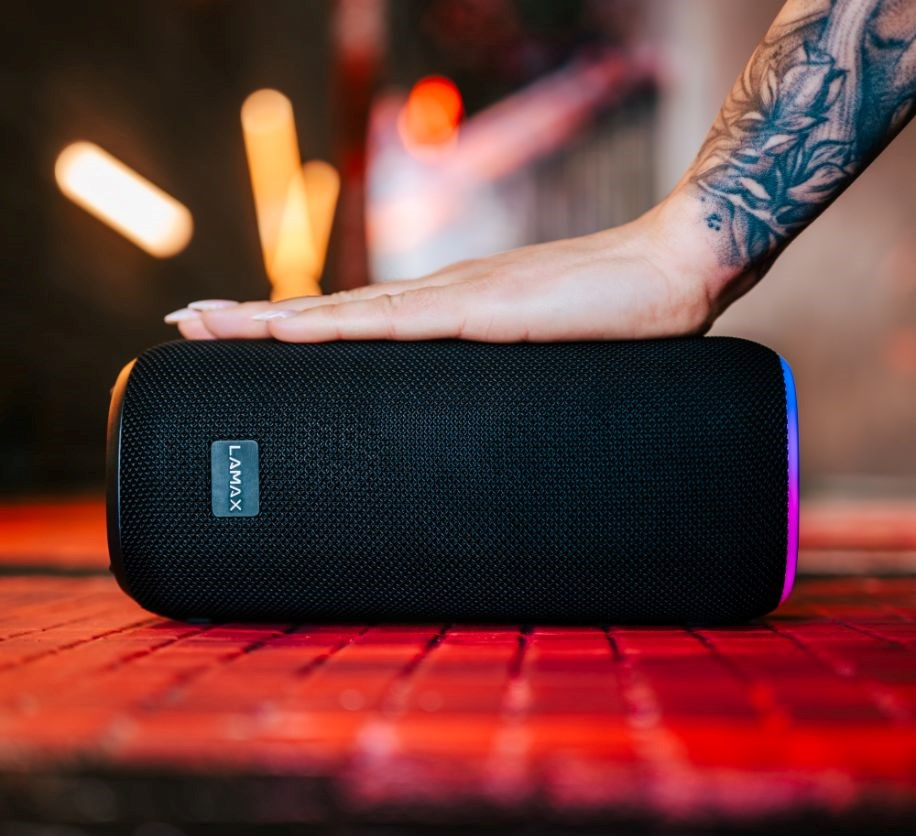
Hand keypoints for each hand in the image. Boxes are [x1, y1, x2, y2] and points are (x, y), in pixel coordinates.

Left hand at [166, 191, 736, 342]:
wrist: (675, 271)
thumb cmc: (619, 324)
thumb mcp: (548, 367)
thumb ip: (509, 390)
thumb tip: (479, 429)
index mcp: (455, 312)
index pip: (360, 321)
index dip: (299, 328)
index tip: (246, 337)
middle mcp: (442, 298)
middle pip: (332, 311)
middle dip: (257, 319)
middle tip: (190, 321)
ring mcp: (458, 299)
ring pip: (344, 312)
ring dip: (272, 319)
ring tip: (208, 321)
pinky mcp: (483, 311)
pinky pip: (393, 324)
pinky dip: (333, 328)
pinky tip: (287, 333)